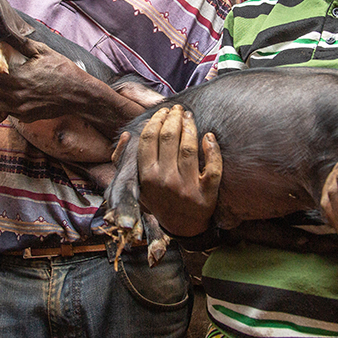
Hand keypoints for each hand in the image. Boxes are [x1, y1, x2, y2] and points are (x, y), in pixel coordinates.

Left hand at [0, 42, 146, 135]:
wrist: (79, 94)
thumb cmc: (63, 70)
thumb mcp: (43, 51)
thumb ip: (21, 43)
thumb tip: (5, 32)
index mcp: (17, 78)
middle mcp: (14, 97)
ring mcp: (19, 109)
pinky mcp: (25, 117)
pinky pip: (4, 112)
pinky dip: (1, 104)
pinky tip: (8, 94)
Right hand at [133, 105, 221, 236]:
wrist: (182, 227)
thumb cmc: (158, 200)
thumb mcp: (135, 185)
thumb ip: (123, 161)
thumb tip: (126, 136)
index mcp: (147, 176)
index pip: (149, 139)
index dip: (156, 120)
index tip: (162, 112)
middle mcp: (166, 181)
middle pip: (169, 138)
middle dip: (173, 118)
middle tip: (178, 109)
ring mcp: (187, 188)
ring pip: (189, 148)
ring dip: (190, 126)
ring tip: (189, 116)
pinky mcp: (207, 194)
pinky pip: (214, 168)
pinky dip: (212, 150)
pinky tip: (209, 136)